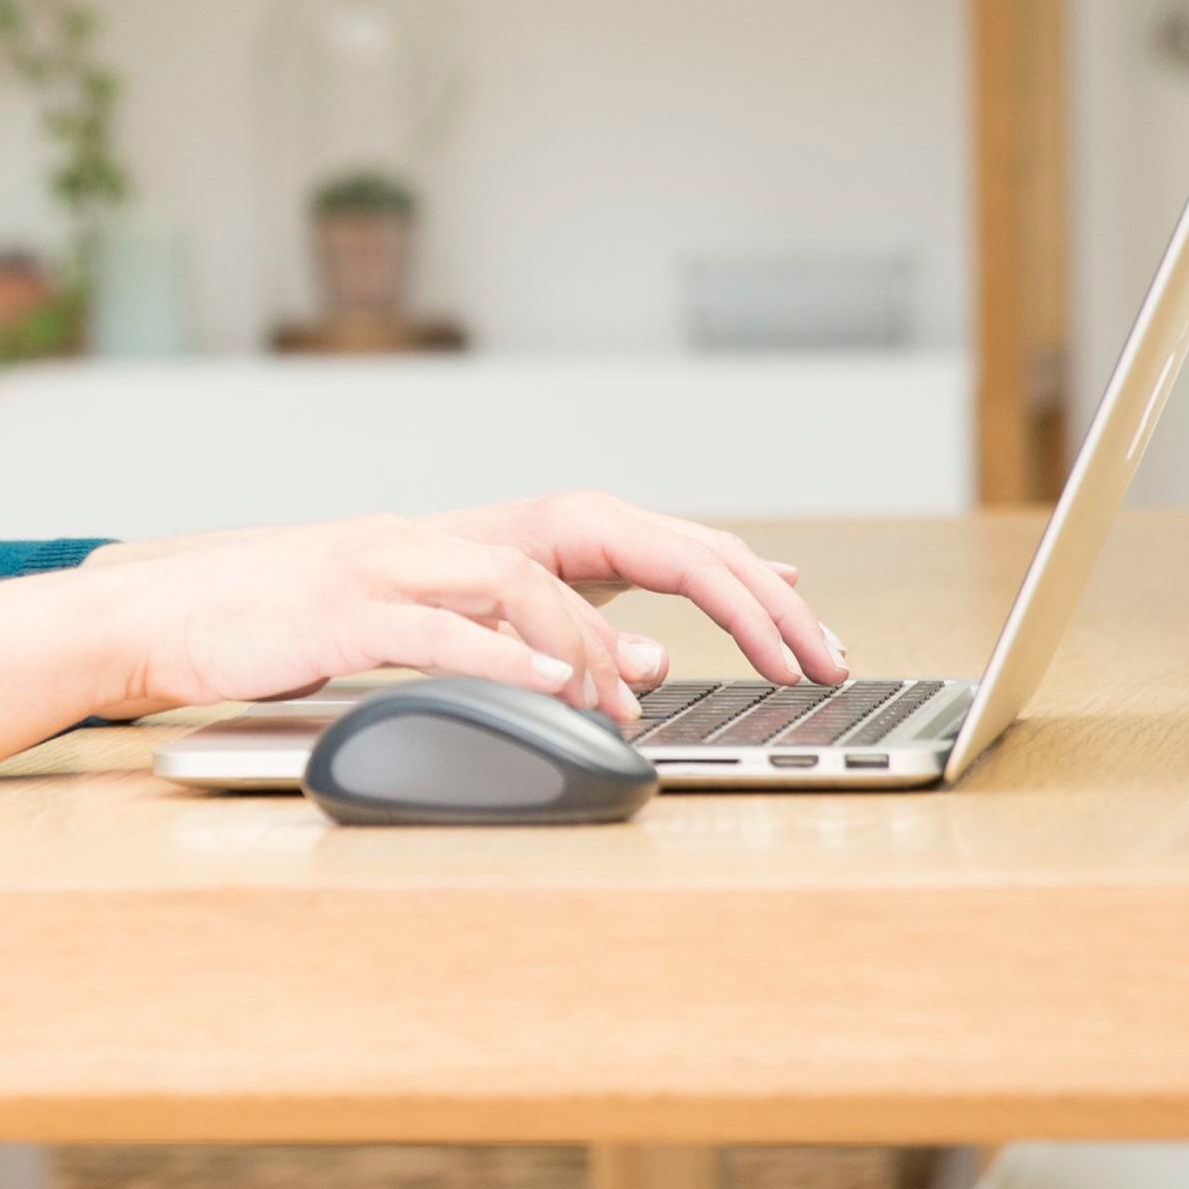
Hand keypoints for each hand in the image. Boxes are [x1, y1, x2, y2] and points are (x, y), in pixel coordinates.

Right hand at [87, 516, 664, 724]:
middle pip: (534, 571)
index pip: (525, 567)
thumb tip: (490, 677)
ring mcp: (370, 573)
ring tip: (602, 700)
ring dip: (568, 645)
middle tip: (635, 697)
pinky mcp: (339, 613)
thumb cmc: (242, 631)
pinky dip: (502, 655)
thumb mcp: (345, 628)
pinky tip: (542, 682)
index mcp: (403, 548)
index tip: (630, 672)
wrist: (149, 617)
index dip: (590, 617)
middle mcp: (398, 546)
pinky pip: (438, 629)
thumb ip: (415, 640)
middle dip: (599, 636)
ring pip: (504, 586)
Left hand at [409, 492, 843, 688]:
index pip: (698, 567)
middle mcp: (596, 520)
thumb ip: (572, 639)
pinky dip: (734, 580)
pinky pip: (684, 563)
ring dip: (771, 601)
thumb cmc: (410, 587)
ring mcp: (598, 535)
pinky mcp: (595, 557)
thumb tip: (650, 667)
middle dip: (783, 613)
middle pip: (719, 558)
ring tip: (818, 643)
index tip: (791, 664)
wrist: (356, 569)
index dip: (754, 617)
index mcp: (580, 525)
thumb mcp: (487, 619)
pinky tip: (771, 584)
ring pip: (710, 557)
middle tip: (832, 666)